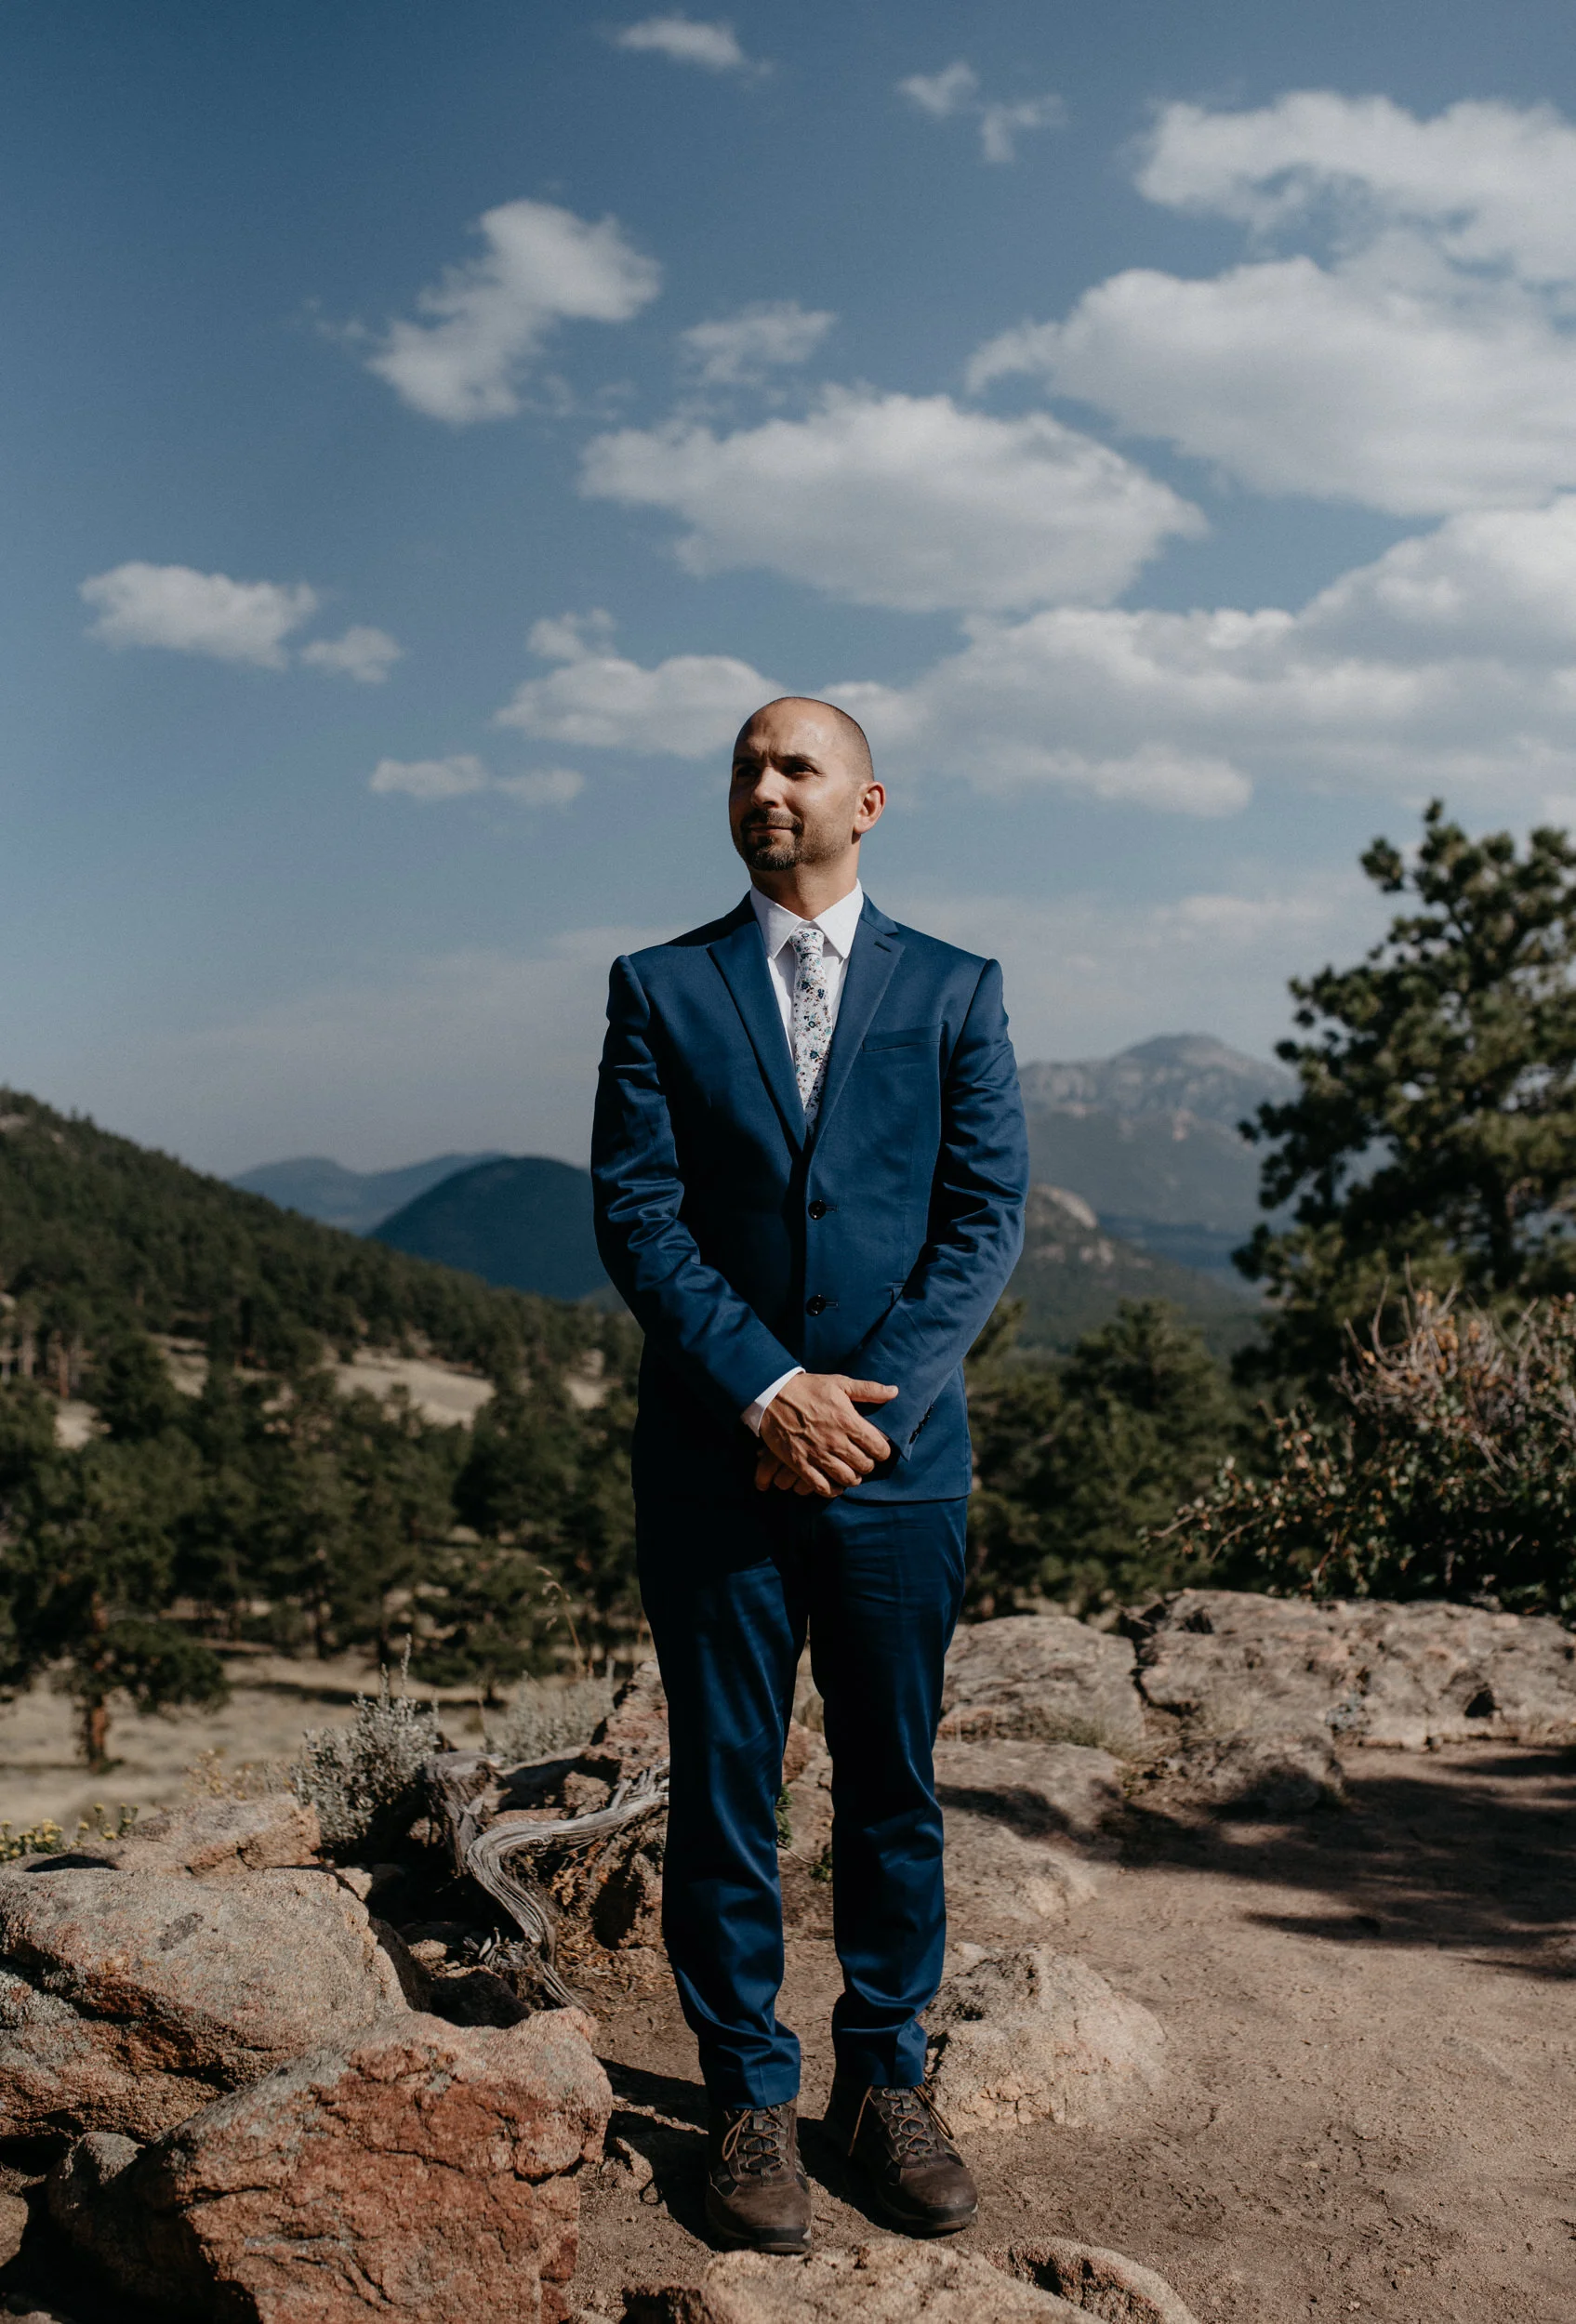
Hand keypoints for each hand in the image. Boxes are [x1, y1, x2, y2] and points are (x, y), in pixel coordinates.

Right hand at [756, 1373, 897, 1497]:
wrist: (772, 1394)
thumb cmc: (808, 1388)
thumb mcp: (840, 1382)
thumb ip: (869, 1389)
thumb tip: (894, 1391)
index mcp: (848, 1421)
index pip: (878, 1447)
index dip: (882, 1452)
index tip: (878, 1449)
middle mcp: (835, 1440)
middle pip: (864, 1465)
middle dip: (868, 1465)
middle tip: (864, 1460)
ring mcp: (817, 1453)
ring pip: (846, 1478)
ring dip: (852, 1478)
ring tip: (851, 1472)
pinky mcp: (800, 1463)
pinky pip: (821, 1486)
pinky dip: (831, 1490)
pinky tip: (834, 1485)